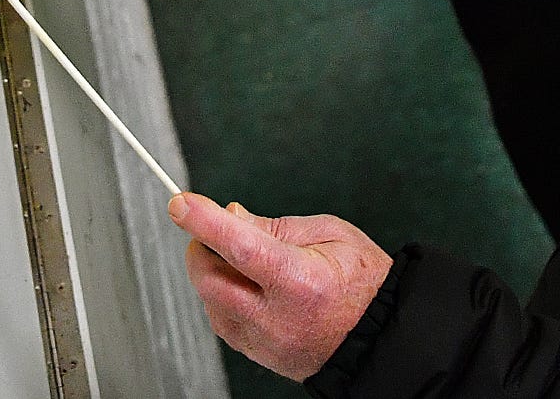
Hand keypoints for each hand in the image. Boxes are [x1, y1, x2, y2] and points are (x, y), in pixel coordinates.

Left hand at [171, 193, 392, 382]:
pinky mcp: (257, 355)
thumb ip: (276, 226)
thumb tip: (231, 216)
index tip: (181, 204)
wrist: (378, 338)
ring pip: (210, 301)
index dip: (206, 222)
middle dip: (201, 247)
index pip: (241, 246)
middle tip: (212, 228)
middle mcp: (277, 317)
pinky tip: (246, 284)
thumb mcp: (331, 233)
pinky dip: (222, 296)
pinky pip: (221, 320)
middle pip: (211, 279)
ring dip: (214, 272)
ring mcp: (264, 342)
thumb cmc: (362, 283)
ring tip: (245, 259)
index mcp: (300, 281)